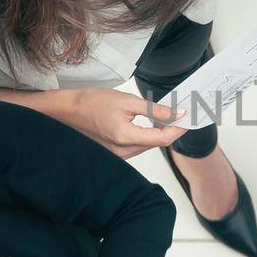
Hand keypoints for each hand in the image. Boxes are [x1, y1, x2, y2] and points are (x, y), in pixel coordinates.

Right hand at [59, 87, 184, 157]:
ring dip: (159, 133)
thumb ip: (154, 109)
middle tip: (179, 113)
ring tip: (166, 117)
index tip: (187, 118)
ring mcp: (118, 155)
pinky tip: (150, 124)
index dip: (178, 128)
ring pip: (148, 146)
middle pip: (157, 144)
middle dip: (170, 130)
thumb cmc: (92, 102)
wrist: (68, 110)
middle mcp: (123, 152)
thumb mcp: (127, 101)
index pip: (162, 138)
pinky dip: (147, 136)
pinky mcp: (115, 153)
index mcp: (126, 138)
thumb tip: (175, 114)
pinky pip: (137, 146)